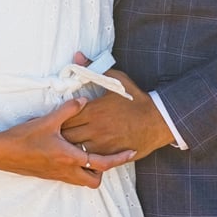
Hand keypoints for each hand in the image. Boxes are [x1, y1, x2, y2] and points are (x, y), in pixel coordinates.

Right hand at [0, 98, 135, 187]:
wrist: (0, 153)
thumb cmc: (23, 138)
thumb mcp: (47, 120)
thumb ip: (68, 110)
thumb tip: (84, 100)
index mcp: (69, 157)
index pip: (102, 163)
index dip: (119, 159)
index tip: (131, 152)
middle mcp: (66, 170)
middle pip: (94, 180)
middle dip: (103, 171)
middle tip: (106, 154)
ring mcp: (57, 175)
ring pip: (82, 181)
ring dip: (89, 170)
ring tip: (90, 152)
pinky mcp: (48, 175)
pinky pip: (70, 177)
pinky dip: (76, 169)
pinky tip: (72, 153)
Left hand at [59, 55, 175, 160]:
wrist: (158, 121)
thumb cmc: (136, 100)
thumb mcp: (117, 80)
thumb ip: (93, 69)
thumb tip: (77, 56)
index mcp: (94, 110)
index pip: (65, 117)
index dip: (59, 118)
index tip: (58, 117)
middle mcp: (95, 129)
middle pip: (66, 136)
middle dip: (61, 134)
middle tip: (58, 132)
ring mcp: (102, 144)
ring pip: (76, 150)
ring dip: (70, 146)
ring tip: (67, 143)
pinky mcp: (110, 155)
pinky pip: (90, 160)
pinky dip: (84, 156)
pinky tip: (82, 152)